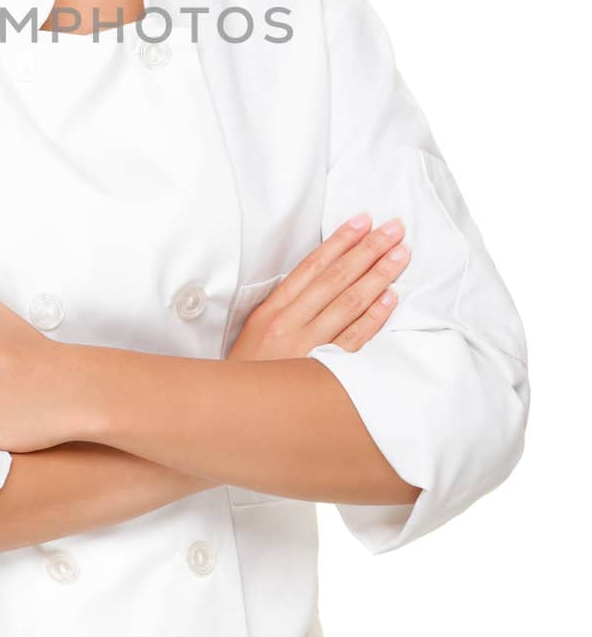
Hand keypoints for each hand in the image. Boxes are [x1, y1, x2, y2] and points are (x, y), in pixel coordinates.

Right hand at [228, 213, 408, 360]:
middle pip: (336, 278)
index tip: (362, 222)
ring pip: (349, 303)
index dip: (339, 242)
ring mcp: (308, 347)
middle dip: (367, 250)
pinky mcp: (323, 372)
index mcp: (271, 311)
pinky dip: (374, 317)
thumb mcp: (254, 333)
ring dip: (378, 275)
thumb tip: (317, 280)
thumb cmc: (248, 374)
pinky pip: (355, 339)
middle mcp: (290, 324)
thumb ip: (283, 307)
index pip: (312, 266)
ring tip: (399, 255)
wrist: (237, 414)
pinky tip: (390, 298)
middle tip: (393, 229)